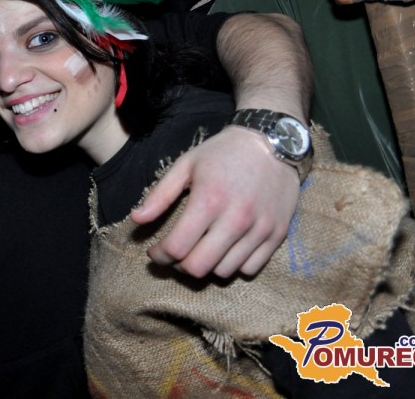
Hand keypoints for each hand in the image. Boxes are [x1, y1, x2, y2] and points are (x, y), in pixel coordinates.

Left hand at [129, 127, 299, 278]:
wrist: (274, 142)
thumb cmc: (223, 153)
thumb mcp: (186, 165)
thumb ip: (159, 195)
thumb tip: (137, 219)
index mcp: (209, 200)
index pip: (177, 248)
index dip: (159, 255)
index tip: (155, 251)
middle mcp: (236, 219)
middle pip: (199, 268)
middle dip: (179, 266)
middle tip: (175, 255)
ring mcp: (260, 229)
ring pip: (224, 272)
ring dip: (206, 266)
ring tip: (199, 250)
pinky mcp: (277, 235)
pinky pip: (251, 269)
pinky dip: (234, 265)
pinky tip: (225, 249)